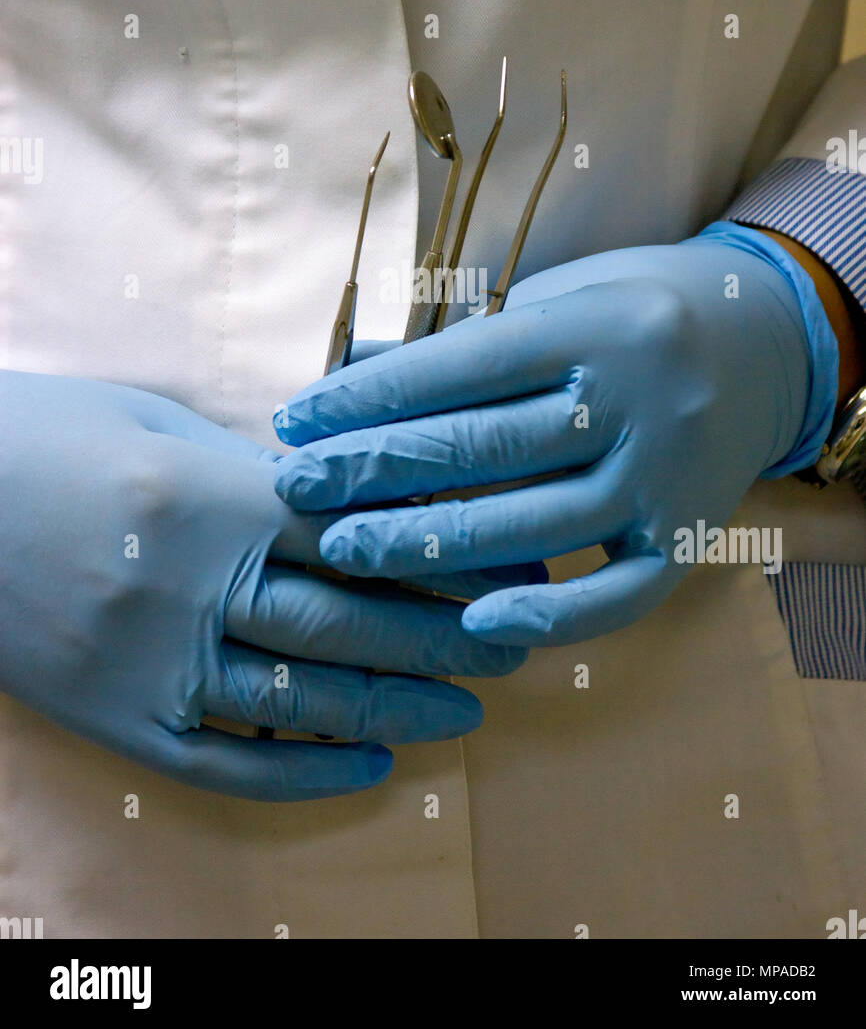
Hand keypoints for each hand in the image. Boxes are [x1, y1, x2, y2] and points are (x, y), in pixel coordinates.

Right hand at [0, 372, 525, 798]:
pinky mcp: (113, 718)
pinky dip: (302, 773)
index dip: (439, 555)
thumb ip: (252, 466)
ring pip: (299, 701)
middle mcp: (188, 586)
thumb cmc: (45, 435)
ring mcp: (149, 663)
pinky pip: (223, 764)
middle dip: (441, 638)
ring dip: (394, 709)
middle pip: (345, 622)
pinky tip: (366, 767)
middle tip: (510, 647)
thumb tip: (344, 496)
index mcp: (207, 496)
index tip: (501, 567)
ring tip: (464, 713)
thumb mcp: (156, 421)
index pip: (356, 537)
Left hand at [273, 224, 835, 646]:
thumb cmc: (633, 311)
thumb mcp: (556, 297)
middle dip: (377, 468)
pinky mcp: (687, 536)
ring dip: (429, 543)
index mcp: (596, 325)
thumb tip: (350, 372)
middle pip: (488, 445)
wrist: (765, 340)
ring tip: (343, 548)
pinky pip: (620, 593)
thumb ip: (465, 342)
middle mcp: (636, 399)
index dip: (372, 396)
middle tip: (295, 487)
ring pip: (537, 523)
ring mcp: (666, 475)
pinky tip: (476, 622)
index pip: (464, 366)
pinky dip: (550, 615)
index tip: (297, 419)